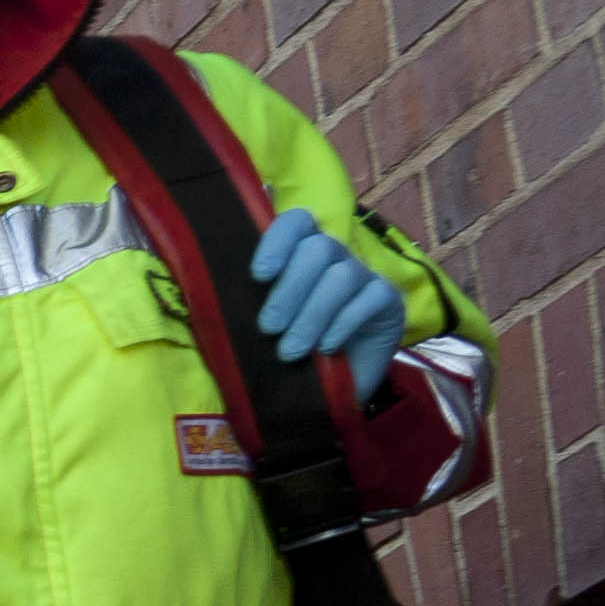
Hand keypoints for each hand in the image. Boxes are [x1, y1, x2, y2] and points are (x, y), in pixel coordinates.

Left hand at [252, 209, 403, 406]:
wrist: (337, 383)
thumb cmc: (292, 347)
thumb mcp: (266, 326)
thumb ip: (248, 305)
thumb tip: (215, 300)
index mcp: (301, 253)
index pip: (297, 222)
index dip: (278, 240)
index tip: (260, 275)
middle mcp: (336, 257)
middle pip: (319, 248)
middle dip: (289, 289)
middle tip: (269, 328)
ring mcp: (365, 276)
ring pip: (342, 275)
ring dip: (312, 315)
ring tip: (290, 351)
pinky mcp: (389, 300)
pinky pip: (370, 299)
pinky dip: (342, 325)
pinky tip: (325, 349)